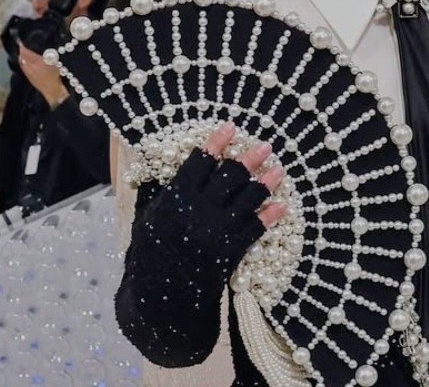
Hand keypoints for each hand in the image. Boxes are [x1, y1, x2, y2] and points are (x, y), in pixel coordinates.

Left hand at [19, 43, 68, 106]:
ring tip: (24, 53)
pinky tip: (27, 63)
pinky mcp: (29, 78)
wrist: (54, 91)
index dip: (23, 46)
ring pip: (22, 63)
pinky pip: (24, 68)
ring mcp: (28, 73)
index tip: (22, 41)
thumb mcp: (55, 62)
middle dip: (22, 51)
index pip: (26, 52)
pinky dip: (24, 63)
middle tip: (23, 46)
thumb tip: (45, 49)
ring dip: (22, 57)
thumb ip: (49, 55)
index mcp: (37, 62)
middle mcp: (30, 67)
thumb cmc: (57, 75)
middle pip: (22, 57)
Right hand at [155, 122, 286, 281]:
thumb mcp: (146, 218)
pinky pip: (255, 229)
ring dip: (266, 182)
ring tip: (279, 168)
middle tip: (266, 145)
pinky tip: (282, 204)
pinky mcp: (229, 253)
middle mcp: (197, 214)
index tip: (231, 126)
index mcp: (174, 200)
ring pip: (248, 200)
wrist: (158, 302)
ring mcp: (216, 234)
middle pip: (230, 177)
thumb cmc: (149, 254)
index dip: (216, 142)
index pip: (199, 163)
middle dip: (250, 158)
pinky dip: (269, 215)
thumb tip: (160, 159)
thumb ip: (159, 190)